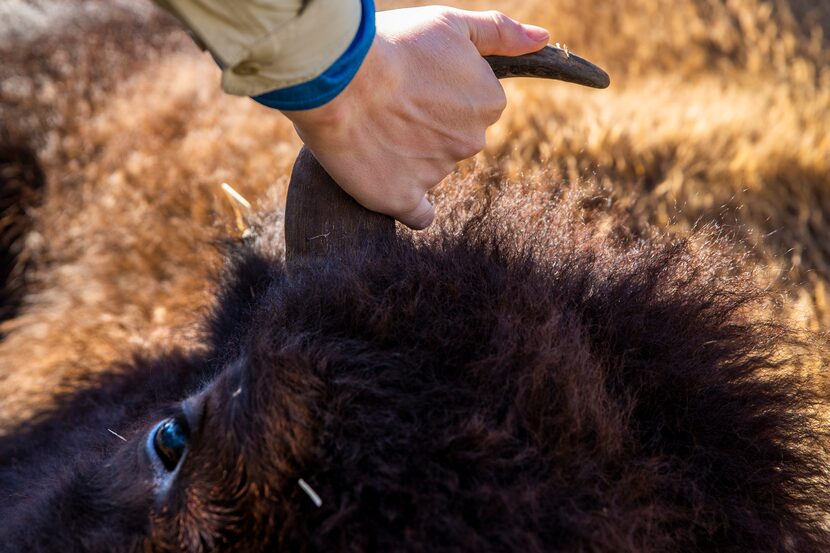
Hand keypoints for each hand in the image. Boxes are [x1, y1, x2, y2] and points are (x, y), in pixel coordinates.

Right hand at [281, 6, 548, 228]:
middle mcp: (471, 142)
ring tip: (373, 129)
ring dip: (409, 155)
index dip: (443, 95)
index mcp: (488, 103)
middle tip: (391, 106)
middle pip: (454, 139)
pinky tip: (392, 186)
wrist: (339, 77)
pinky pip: (418, 213)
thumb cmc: (394, 45)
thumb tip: (543, 40)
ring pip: (431, 168)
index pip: (474, 107)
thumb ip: (500, 33)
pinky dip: (408, 203)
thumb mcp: (450, 24)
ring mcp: (438, 174)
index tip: (417, 85)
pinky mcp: (403, 199)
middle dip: (430, 126)